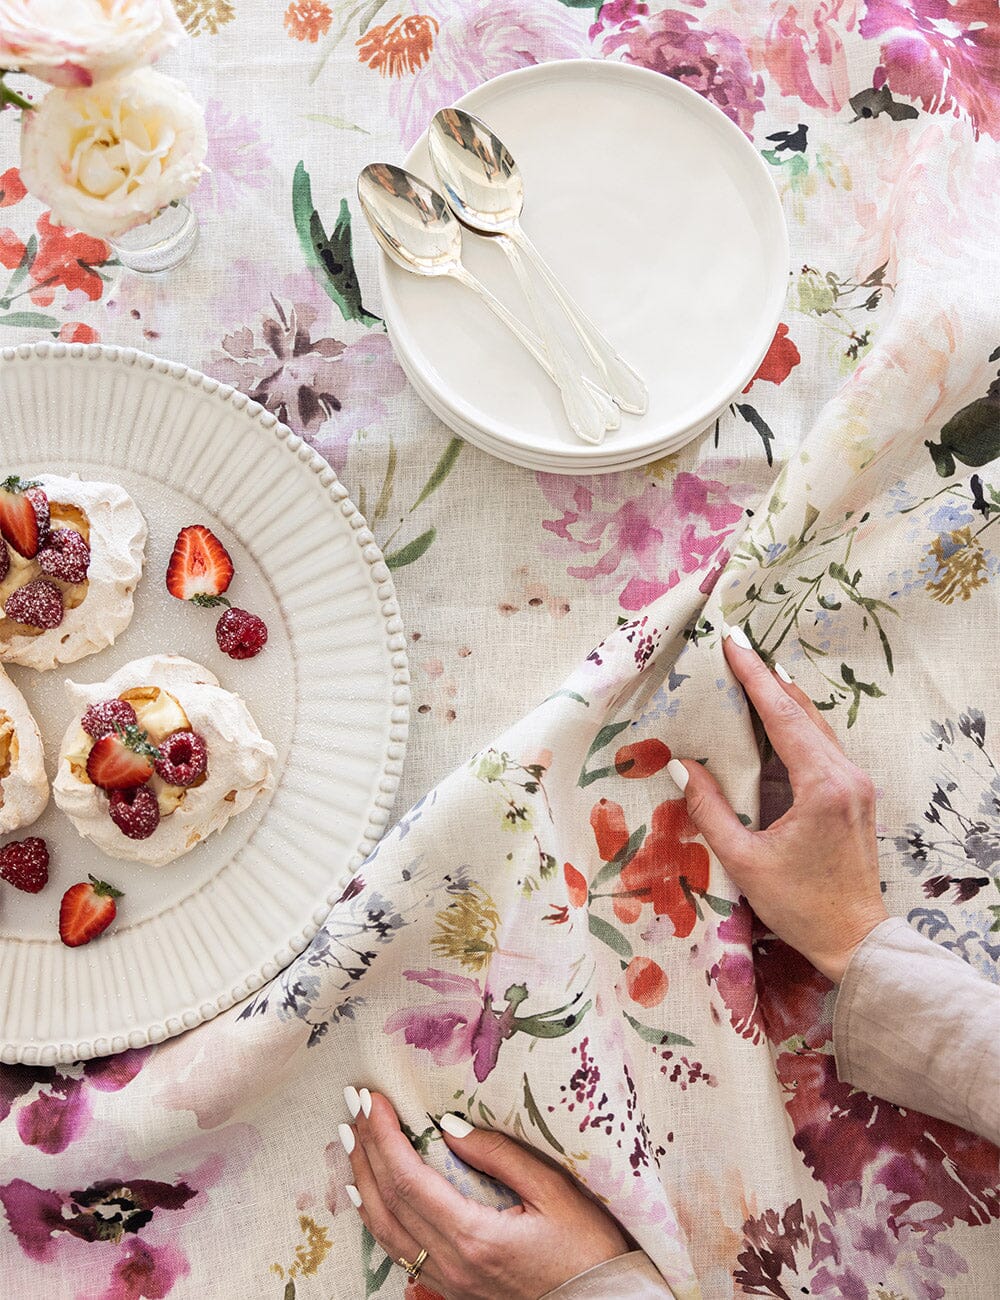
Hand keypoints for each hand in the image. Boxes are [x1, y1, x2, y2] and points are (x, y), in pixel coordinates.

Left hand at [341, 1092, 628, 1298]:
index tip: (373, 1098)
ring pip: (385, 1229)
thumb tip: (451, 1126)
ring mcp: (448, 1279)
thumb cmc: (587, 1249)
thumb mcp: (555, 1192)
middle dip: (366, 1147)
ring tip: (351, 1138)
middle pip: (388, 1200)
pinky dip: (376, 1216)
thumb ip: (500, 1156)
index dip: (384, 1135)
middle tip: (354, 1102)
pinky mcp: (452, 1287)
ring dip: (363, 1180)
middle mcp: (450, 1262)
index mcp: (473, 1235)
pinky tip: (368, 1195)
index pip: (409, 1178)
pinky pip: (398, 1250)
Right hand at [669, 628, 887, 982]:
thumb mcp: (744, 860)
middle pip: (803, 711)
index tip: (732, 644)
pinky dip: (796, 724)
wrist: (854, 940)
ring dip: (783, 698)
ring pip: (816, 725)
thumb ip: (710, 809)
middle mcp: (846, 776)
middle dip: (768, 677)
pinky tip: (776, 716)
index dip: (754, 677)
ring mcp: (856, 784)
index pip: (782, 716)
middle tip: (736, 646)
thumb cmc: (799, 906)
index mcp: (822, 786)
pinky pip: (823, 745)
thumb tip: (680, 764)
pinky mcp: (855, 796)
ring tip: (752, 671)